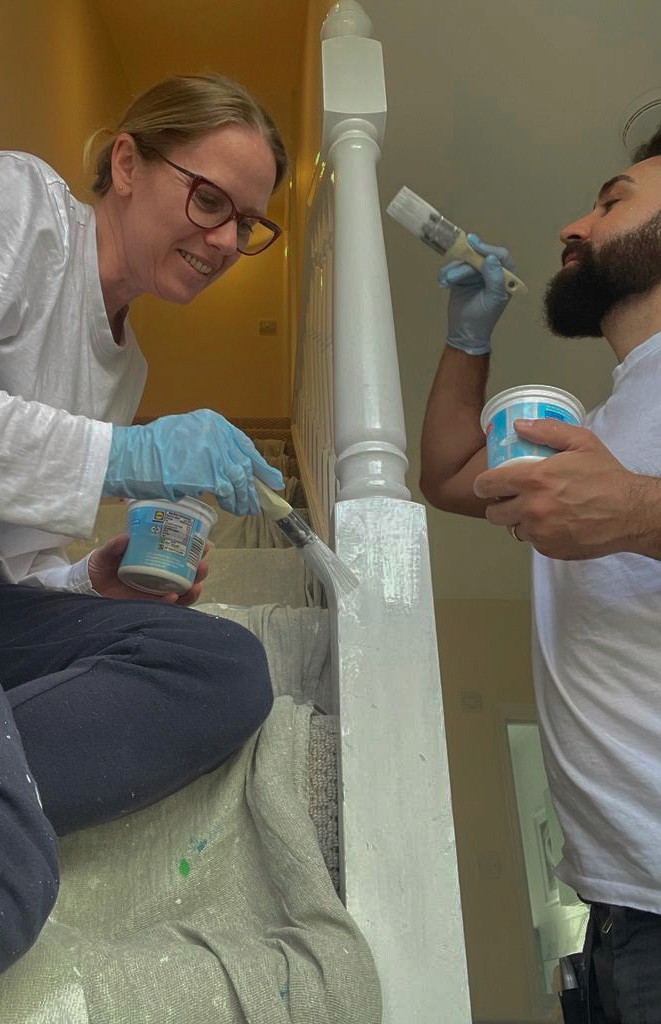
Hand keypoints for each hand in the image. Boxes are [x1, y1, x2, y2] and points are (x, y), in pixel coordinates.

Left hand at [87, 534, 208, 605]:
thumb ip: (114, 547)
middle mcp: (159, 576)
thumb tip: (126, 538)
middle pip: (186, 574)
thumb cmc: (99, 566)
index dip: (194, 550)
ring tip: (196, 585)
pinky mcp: (148, 607)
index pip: (180, 554)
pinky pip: (166, 607)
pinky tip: (173, 597)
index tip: (204, 543)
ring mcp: (155, 592)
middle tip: (202, 564)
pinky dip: (172, 602)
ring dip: (192, 588)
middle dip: (199, 570)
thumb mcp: (106, 553)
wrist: (85, 588)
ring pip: (182, 592)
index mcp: (153, 559)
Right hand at [102, 409, 284, 515]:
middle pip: (245, 462)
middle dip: (255, 484)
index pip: (244, 445)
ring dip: (245, 497)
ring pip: (240, 478)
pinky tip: (233, 508)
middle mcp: (217, 433)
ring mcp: (214, 452)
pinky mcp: (208, 472)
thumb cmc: (151, 451)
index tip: (273, 478)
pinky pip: (228, 490)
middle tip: (262, 500)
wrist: (131, 458)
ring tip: (246, 509)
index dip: (260, 464)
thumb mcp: (184, 435)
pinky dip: (233, 501)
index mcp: (212, 421)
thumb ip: (208, 446)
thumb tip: (227, 464)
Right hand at [439, 235, 514, 354]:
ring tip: (447, 282)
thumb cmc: (482, 319)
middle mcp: (490, 272)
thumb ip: (494, 279)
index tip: (474, 244)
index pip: (500, 256)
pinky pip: (453, 268)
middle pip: (479, 256)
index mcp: (504, 277)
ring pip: (464, 261)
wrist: (464, 333)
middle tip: (454, 271)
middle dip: (466, 263)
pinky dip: (446, 273)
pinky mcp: (460, 277)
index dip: (488, 248)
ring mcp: (475, 274)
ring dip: (454, 270)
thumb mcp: (492, 300)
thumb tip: (491, 258)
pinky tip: (444, 283)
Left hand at [473, 418, 644, 559]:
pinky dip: (538, 534)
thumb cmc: (606, 476)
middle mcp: (532, 509)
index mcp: (534, 480)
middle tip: (512, 499)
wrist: (631, 513)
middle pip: (494, 514)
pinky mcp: (550, 550)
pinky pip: (533, 542)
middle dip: (499, 505)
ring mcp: (540, 533)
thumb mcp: (581, 442)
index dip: (484, 485)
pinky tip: (554, 523)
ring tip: (536, 511)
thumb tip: (519, 426)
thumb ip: (547, 431)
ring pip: (513, 529)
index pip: (488, 485)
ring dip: (519, 521)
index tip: (487, 485)